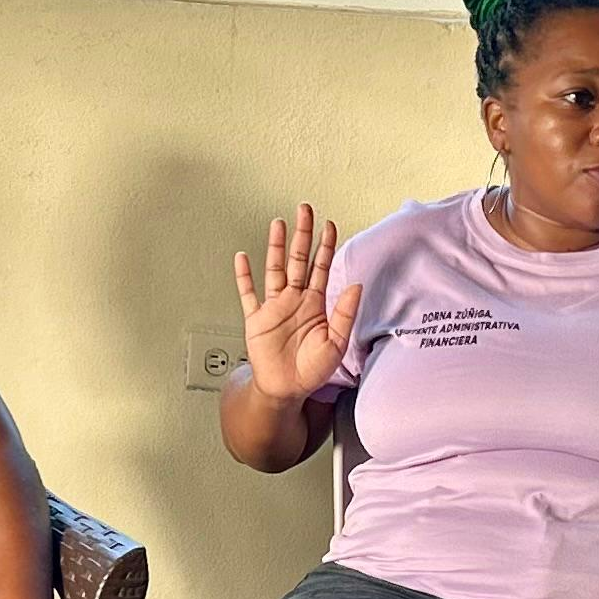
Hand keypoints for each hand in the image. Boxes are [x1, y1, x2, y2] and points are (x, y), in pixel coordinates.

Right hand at [233, 206, 364, 401]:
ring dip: (275, 247)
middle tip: (304, 209)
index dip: (325, 246)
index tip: (329, 225)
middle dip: (302, 234)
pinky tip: (242, 258)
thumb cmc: (312, 369)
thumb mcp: (336, 343)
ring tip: (278, 223)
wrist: (287, 389)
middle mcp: (294, 299)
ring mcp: (274, 307)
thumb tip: (356, 285)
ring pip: (274, 269)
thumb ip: (344, 314)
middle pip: (298, 259)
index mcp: (315, 304)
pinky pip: (248, 294)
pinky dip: (244, 276)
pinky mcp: (256, 319)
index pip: (321, 267)